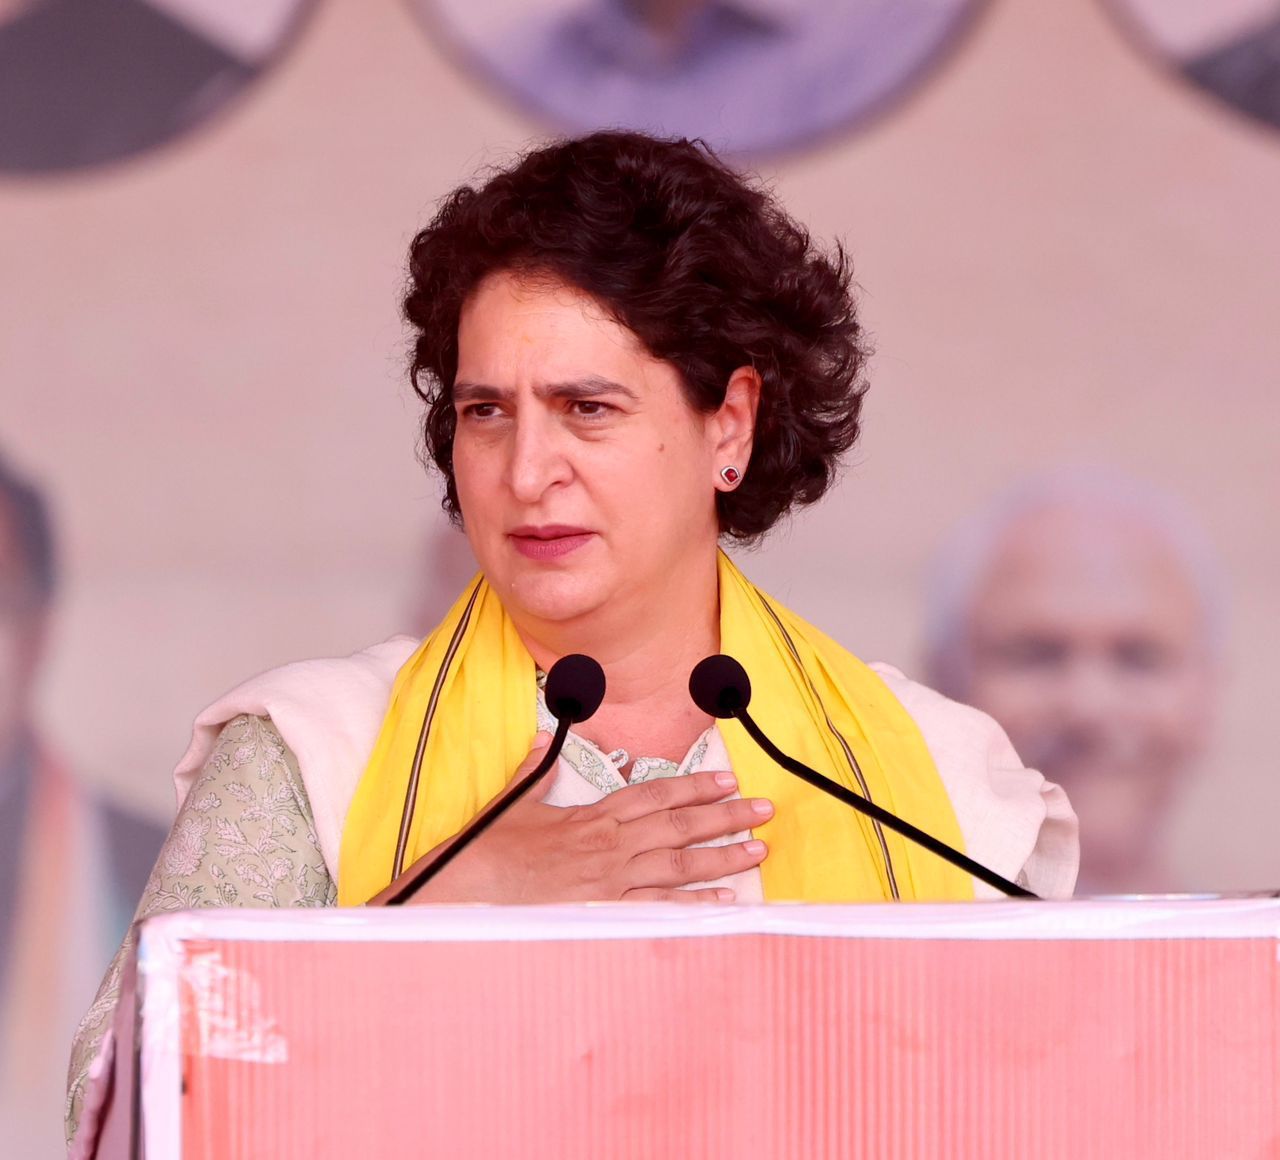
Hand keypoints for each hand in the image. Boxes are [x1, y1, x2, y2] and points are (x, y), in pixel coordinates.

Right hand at [379, 733, 771, 904]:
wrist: (467, 893)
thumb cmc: (489, 851)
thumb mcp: (514, 802)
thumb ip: (537, 770)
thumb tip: (547, 737)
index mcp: (593, 817)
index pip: (655, 795)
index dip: (694, 786)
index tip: (727, 779)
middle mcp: (610, 846)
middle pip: (679, 826)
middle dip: (725, 816)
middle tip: (765, 808)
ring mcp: (611, 882)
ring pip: (679, 866)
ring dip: (722, 857)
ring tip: (759, 850)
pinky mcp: (605, 914)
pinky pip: (658, 910)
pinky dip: (693, 905)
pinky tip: (724, 902)